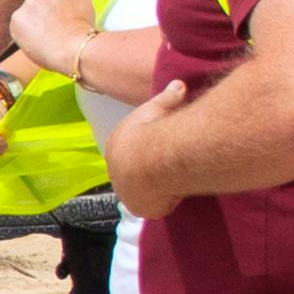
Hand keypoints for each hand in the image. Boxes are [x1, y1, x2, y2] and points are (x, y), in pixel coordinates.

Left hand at [102, 85, 181, 220]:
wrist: (148, 159)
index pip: (129, 151)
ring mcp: (125, 192)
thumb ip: (167, 98)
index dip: (145, 151)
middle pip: (133, 174)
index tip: (161, 150)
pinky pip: (154, 206)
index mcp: (115, 146)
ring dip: (155, 188)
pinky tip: (177, 194)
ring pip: (142, 191)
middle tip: (170, 167)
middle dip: (148, 172)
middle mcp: (115, 172)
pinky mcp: (139, 208)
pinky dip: (164, 201)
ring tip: (175, 180)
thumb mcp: (158, 108)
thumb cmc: (150, 130)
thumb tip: (179, 84)